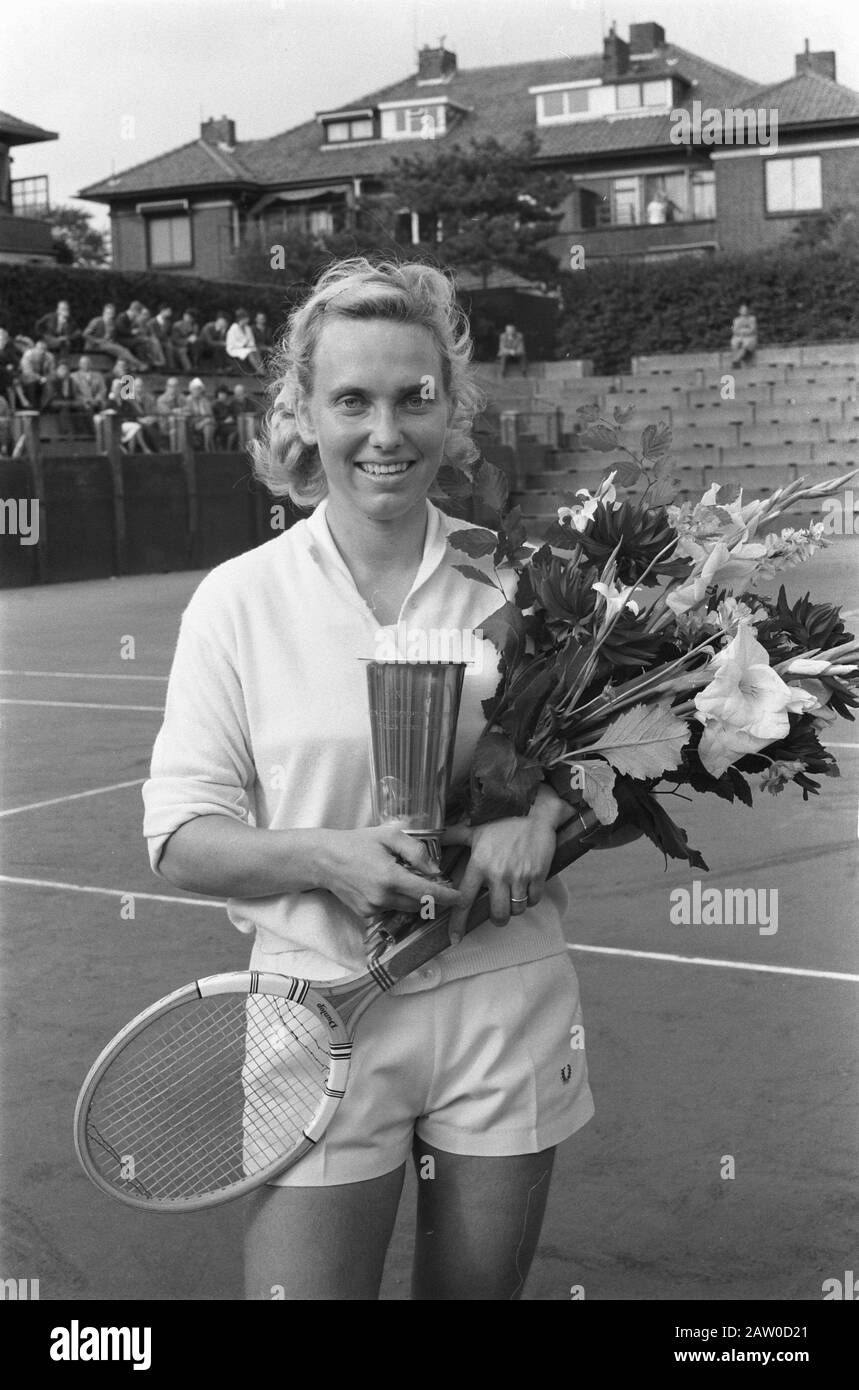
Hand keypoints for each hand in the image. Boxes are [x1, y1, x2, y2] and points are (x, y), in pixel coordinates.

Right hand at [317, 824, 461, 920]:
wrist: (324, 859)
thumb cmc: (357, 842)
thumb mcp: (389, 836)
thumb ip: (416, 851)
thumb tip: (435, 870)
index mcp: (390, 877)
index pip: (427, 892)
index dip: (447, 896)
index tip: (461, 898)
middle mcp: (382, 897)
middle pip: (420, 904)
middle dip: (431, 896)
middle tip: (436, 882)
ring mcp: (373, 908)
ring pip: (406, 908)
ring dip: (413, 898)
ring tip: (407, 878)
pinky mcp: (365, 914)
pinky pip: (390, 909)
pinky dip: (396, 900)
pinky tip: (387, 884)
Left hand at [443, 786, 566, 944]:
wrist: (535, 811)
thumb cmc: (503, 820)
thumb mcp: (476, 828)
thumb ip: (455, 837)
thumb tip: (436, 838)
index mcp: (479, 864)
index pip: (464, 900)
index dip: (458, 923)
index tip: (454, 940)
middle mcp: (497, 873)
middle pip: (497, 914)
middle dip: (498, 919)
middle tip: (499, 913)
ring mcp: (519, 876)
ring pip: (517, 909)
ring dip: (515, 908)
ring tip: (514, 896)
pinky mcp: (538, 875)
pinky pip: (534, 900)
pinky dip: (531, 899)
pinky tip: (528, 887)